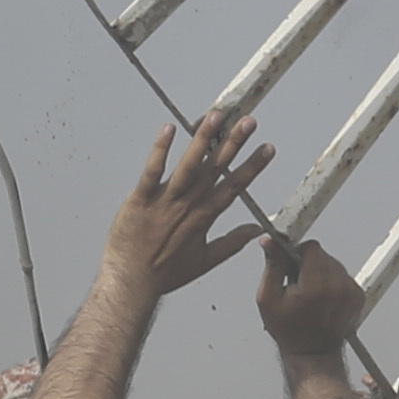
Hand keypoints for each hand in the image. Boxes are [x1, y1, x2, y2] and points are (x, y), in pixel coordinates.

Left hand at [100, 109, 274, 300]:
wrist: (131, 282)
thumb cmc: (164, 274)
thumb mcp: (205, 261)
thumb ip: (233, 243)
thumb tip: (256, 231)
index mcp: (204, 217)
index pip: (234, 186)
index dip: (252, 166)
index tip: (268, 148)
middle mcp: (188, 205)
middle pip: (215, 169)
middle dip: (233, 143)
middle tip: (249, 121)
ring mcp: (165, 201)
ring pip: (189, 164)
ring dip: (203, 139)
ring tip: (216, 116)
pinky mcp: (141, 198)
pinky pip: (152, 171)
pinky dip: (160, 150)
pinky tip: (169, 128)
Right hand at [256, 232, 368, 363]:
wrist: (313, 353)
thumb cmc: (289, 331)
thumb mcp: (268, 298)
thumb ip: (272, 266)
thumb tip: (271, 242)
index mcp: (316, 286)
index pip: (311, 248)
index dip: (297, 253)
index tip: (290, 266)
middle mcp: (338, 287)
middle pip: (323, 255)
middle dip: (309, 264)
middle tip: (298, 284)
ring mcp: (351, 292)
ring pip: (334, 263)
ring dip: (321, 272)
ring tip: (311, 294)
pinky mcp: (358, 296)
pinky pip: (343, 276)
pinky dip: (333, 282)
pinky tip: (322, 298)